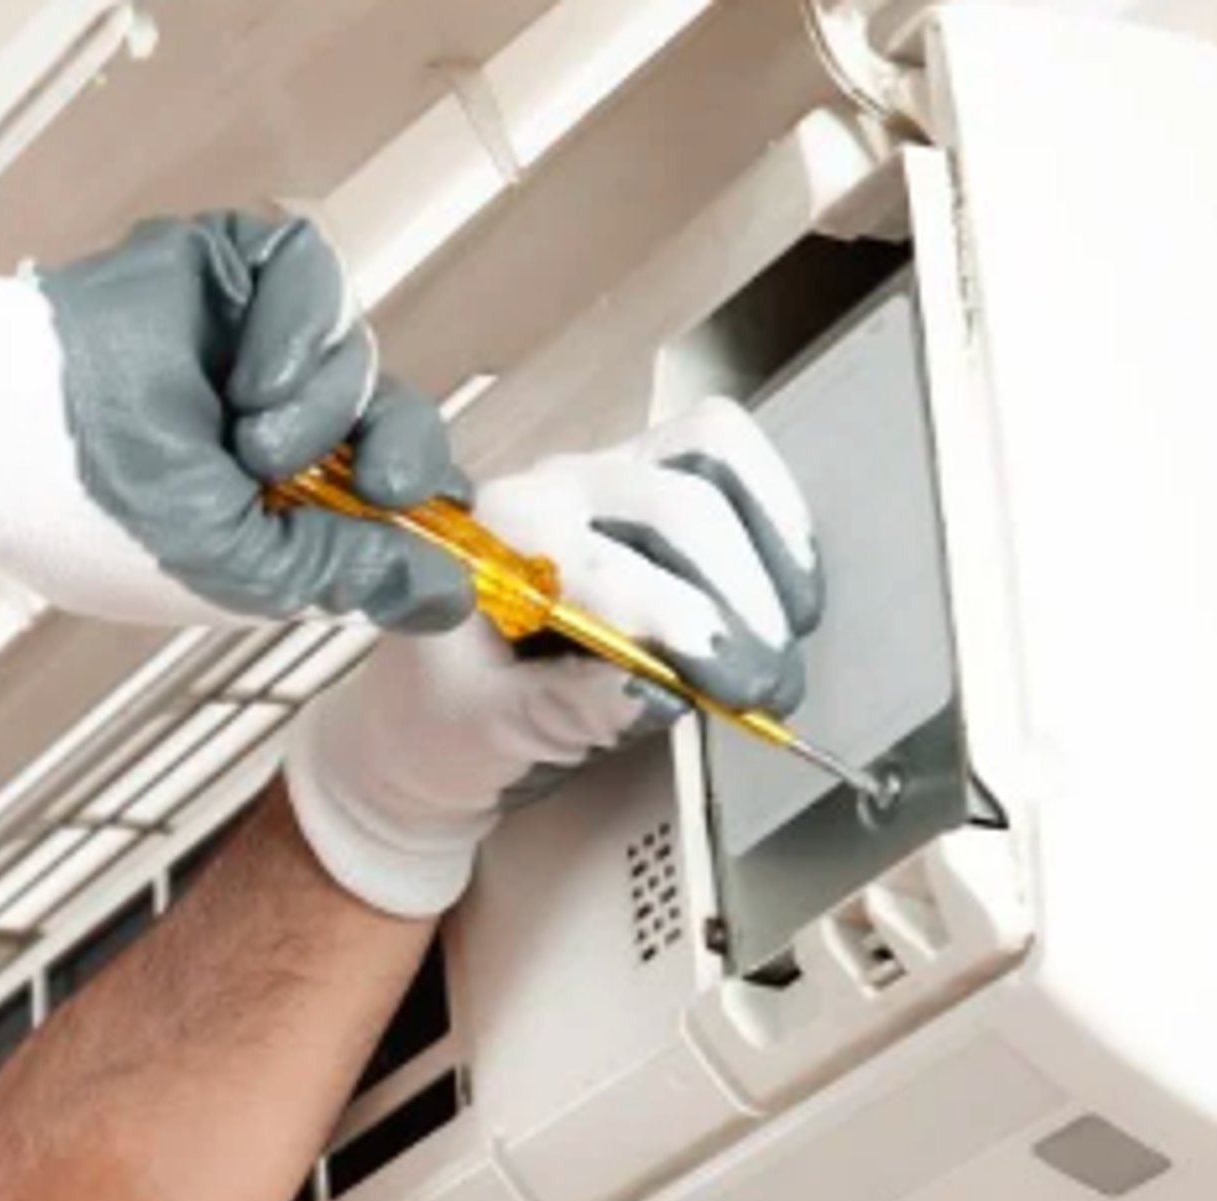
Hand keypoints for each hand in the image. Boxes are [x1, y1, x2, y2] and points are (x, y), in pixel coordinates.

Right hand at [0, 214, 471, 630]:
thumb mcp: (244, 574)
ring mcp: (257, 338)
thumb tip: (448, 596)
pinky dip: (299, 329)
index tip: (443, 528)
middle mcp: (281, 415)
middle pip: (402, 414)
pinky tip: (250, 378)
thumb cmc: (94, 516)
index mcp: (285, 497)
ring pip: (359, 352)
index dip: (430, 502)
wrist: (1, 435)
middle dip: (403, 455)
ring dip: (322, 409)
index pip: (397, 486)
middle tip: (375, 485)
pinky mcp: (232, 268)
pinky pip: (314, 273)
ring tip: (247, 442)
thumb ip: (351, 575)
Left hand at [285, 398, 822, 916]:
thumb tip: (657, 690)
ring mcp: (603, 476)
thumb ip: (565, 711)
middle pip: (678, 503)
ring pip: (711, 453)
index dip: (685, 626)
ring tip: (788, 631)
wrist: (428, 717)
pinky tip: (787, 590)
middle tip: (768, 686)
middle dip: (740, 598)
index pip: (612, 566)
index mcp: (495, 543)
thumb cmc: (447, 724)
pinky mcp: (648, 483)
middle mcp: (550, 489)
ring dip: (768, 541)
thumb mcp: (489, 732)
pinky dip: (774, 517)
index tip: (737, 690)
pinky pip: (727, 460)